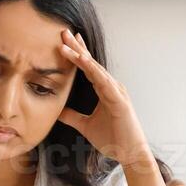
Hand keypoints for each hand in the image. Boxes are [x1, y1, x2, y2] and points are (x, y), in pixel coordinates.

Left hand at [56, 29, 154, 170]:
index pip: (88, 68)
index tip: (65, 41)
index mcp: (104, 90)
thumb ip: (72, 116)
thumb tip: (57, 110)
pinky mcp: (119, 100)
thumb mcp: (85, 125)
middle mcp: (111, 87)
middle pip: (91, 63)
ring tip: (66, 43)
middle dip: (77, 47)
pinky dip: (93, 70)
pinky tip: (83, 60)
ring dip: (81, 55)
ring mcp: (116, 91)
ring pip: (95, 69)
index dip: (77, 53)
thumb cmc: (112, 139)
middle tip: (63, 31)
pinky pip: (104, 82)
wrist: (129, 153)